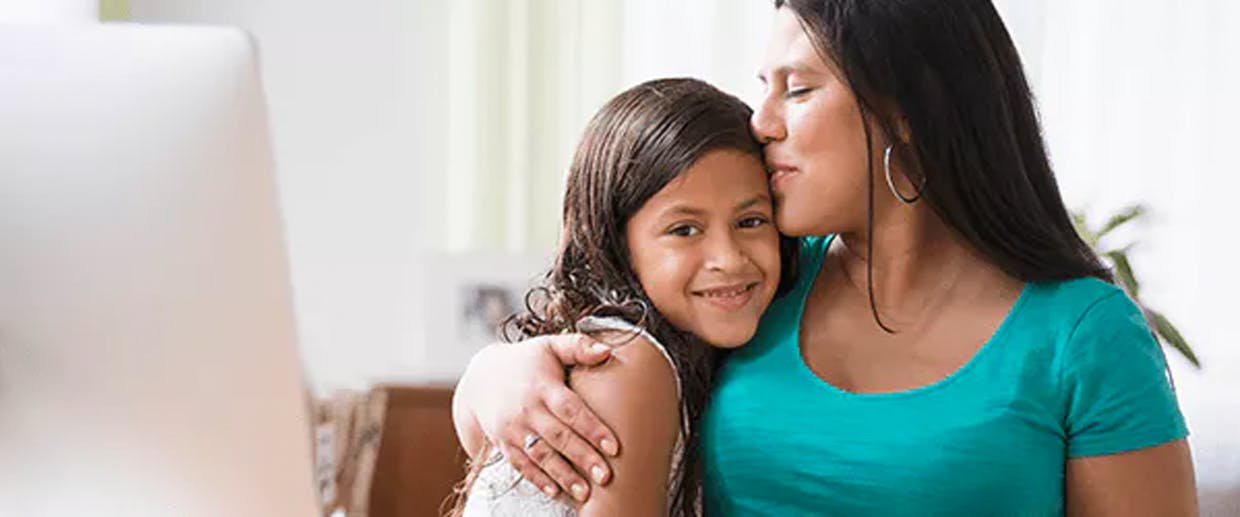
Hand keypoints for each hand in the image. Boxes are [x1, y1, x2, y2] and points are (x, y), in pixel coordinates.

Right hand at [454, 334, 619, 500]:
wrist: (481, 377)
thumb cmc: (527, 361)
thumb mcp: (549, 346)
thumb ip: (578, 346)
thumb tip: (608, 351)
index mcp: (543, 386)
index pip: (571, 409)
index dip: (593, 429)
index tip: (614, 447)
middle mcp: (528, 409)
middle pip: (559, 437)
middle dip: (583, 458)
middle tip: (606, 477)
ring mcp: (513, 428)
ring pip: (540, 455)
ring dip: (562, 475)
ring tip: (584, 493)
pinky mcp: (503, 443)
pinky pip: (521, 465)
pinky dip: (538, 479)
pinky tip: (556, 491)